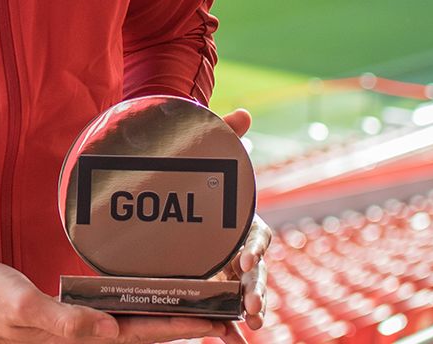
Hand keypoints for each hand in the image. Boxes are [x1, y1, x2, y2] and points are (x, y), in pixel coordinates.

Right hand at [0, 260, 225, 342]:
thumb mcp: (22, 308)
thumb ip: (63, 322)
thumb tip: (106, 330)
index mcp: (82, 337)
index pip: (144, 333)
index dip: (183, 327)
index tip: (220, 323)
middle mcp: (90, 333)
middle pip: (151, 330)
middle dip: (191, 323)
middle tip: (233, 316)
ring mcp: (83, 323)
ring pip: (139, 320)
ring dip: (173, 314)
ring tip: (209, 304)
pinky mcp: (74, 309)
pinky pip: (119, 307)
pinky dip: (145, 302)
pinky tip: (159, 292)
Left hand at [210, 109, 273, 342]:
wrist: (174, 189)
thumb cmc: (197, 173)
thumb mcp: (206, 150)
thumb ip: (225, 133)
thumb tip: (245, 112)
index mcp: (244, 222)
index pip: (258, 236)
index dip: (256, 247)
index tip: (248, 258)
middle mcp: (239, 249)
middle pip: (255, 273)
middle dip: (257, 290)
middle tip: (254, 308)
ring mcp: (226, 269)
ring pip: (243, 294)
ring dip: (247, 311)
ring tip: (249, 328)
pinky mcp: (209, 284)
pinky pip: (220, 309)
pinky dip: (227, 327)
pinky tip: (229, 342)